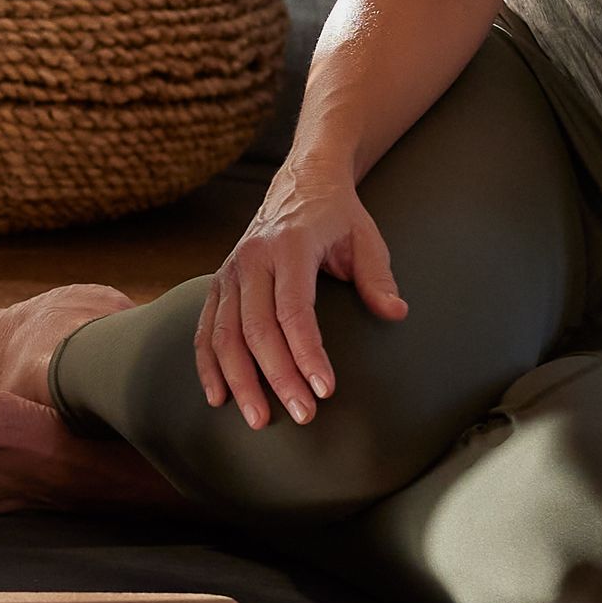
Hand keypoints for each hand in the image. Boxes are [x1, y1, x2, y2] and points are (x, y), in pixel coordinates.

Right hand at [193, 172, 407, 427]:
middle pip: (256, 328)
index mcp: (289, 246)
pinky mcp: (219, 283)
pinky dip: (208, 365)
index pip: (294, 310)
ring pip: (225, 334)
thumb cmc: (337, 216)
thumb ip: (378, 276)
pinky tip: (218, 397)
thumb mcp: (366, 238)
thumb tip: (395, 313)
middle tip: (301, 414)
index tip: (325, 389)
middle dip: (277, 377)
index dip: (307, 353)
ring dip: (239, 380)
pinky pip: (206, 329)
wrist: (301, 182)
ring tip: (258, 420)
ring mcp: (230, 271)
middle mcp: (252, 258)